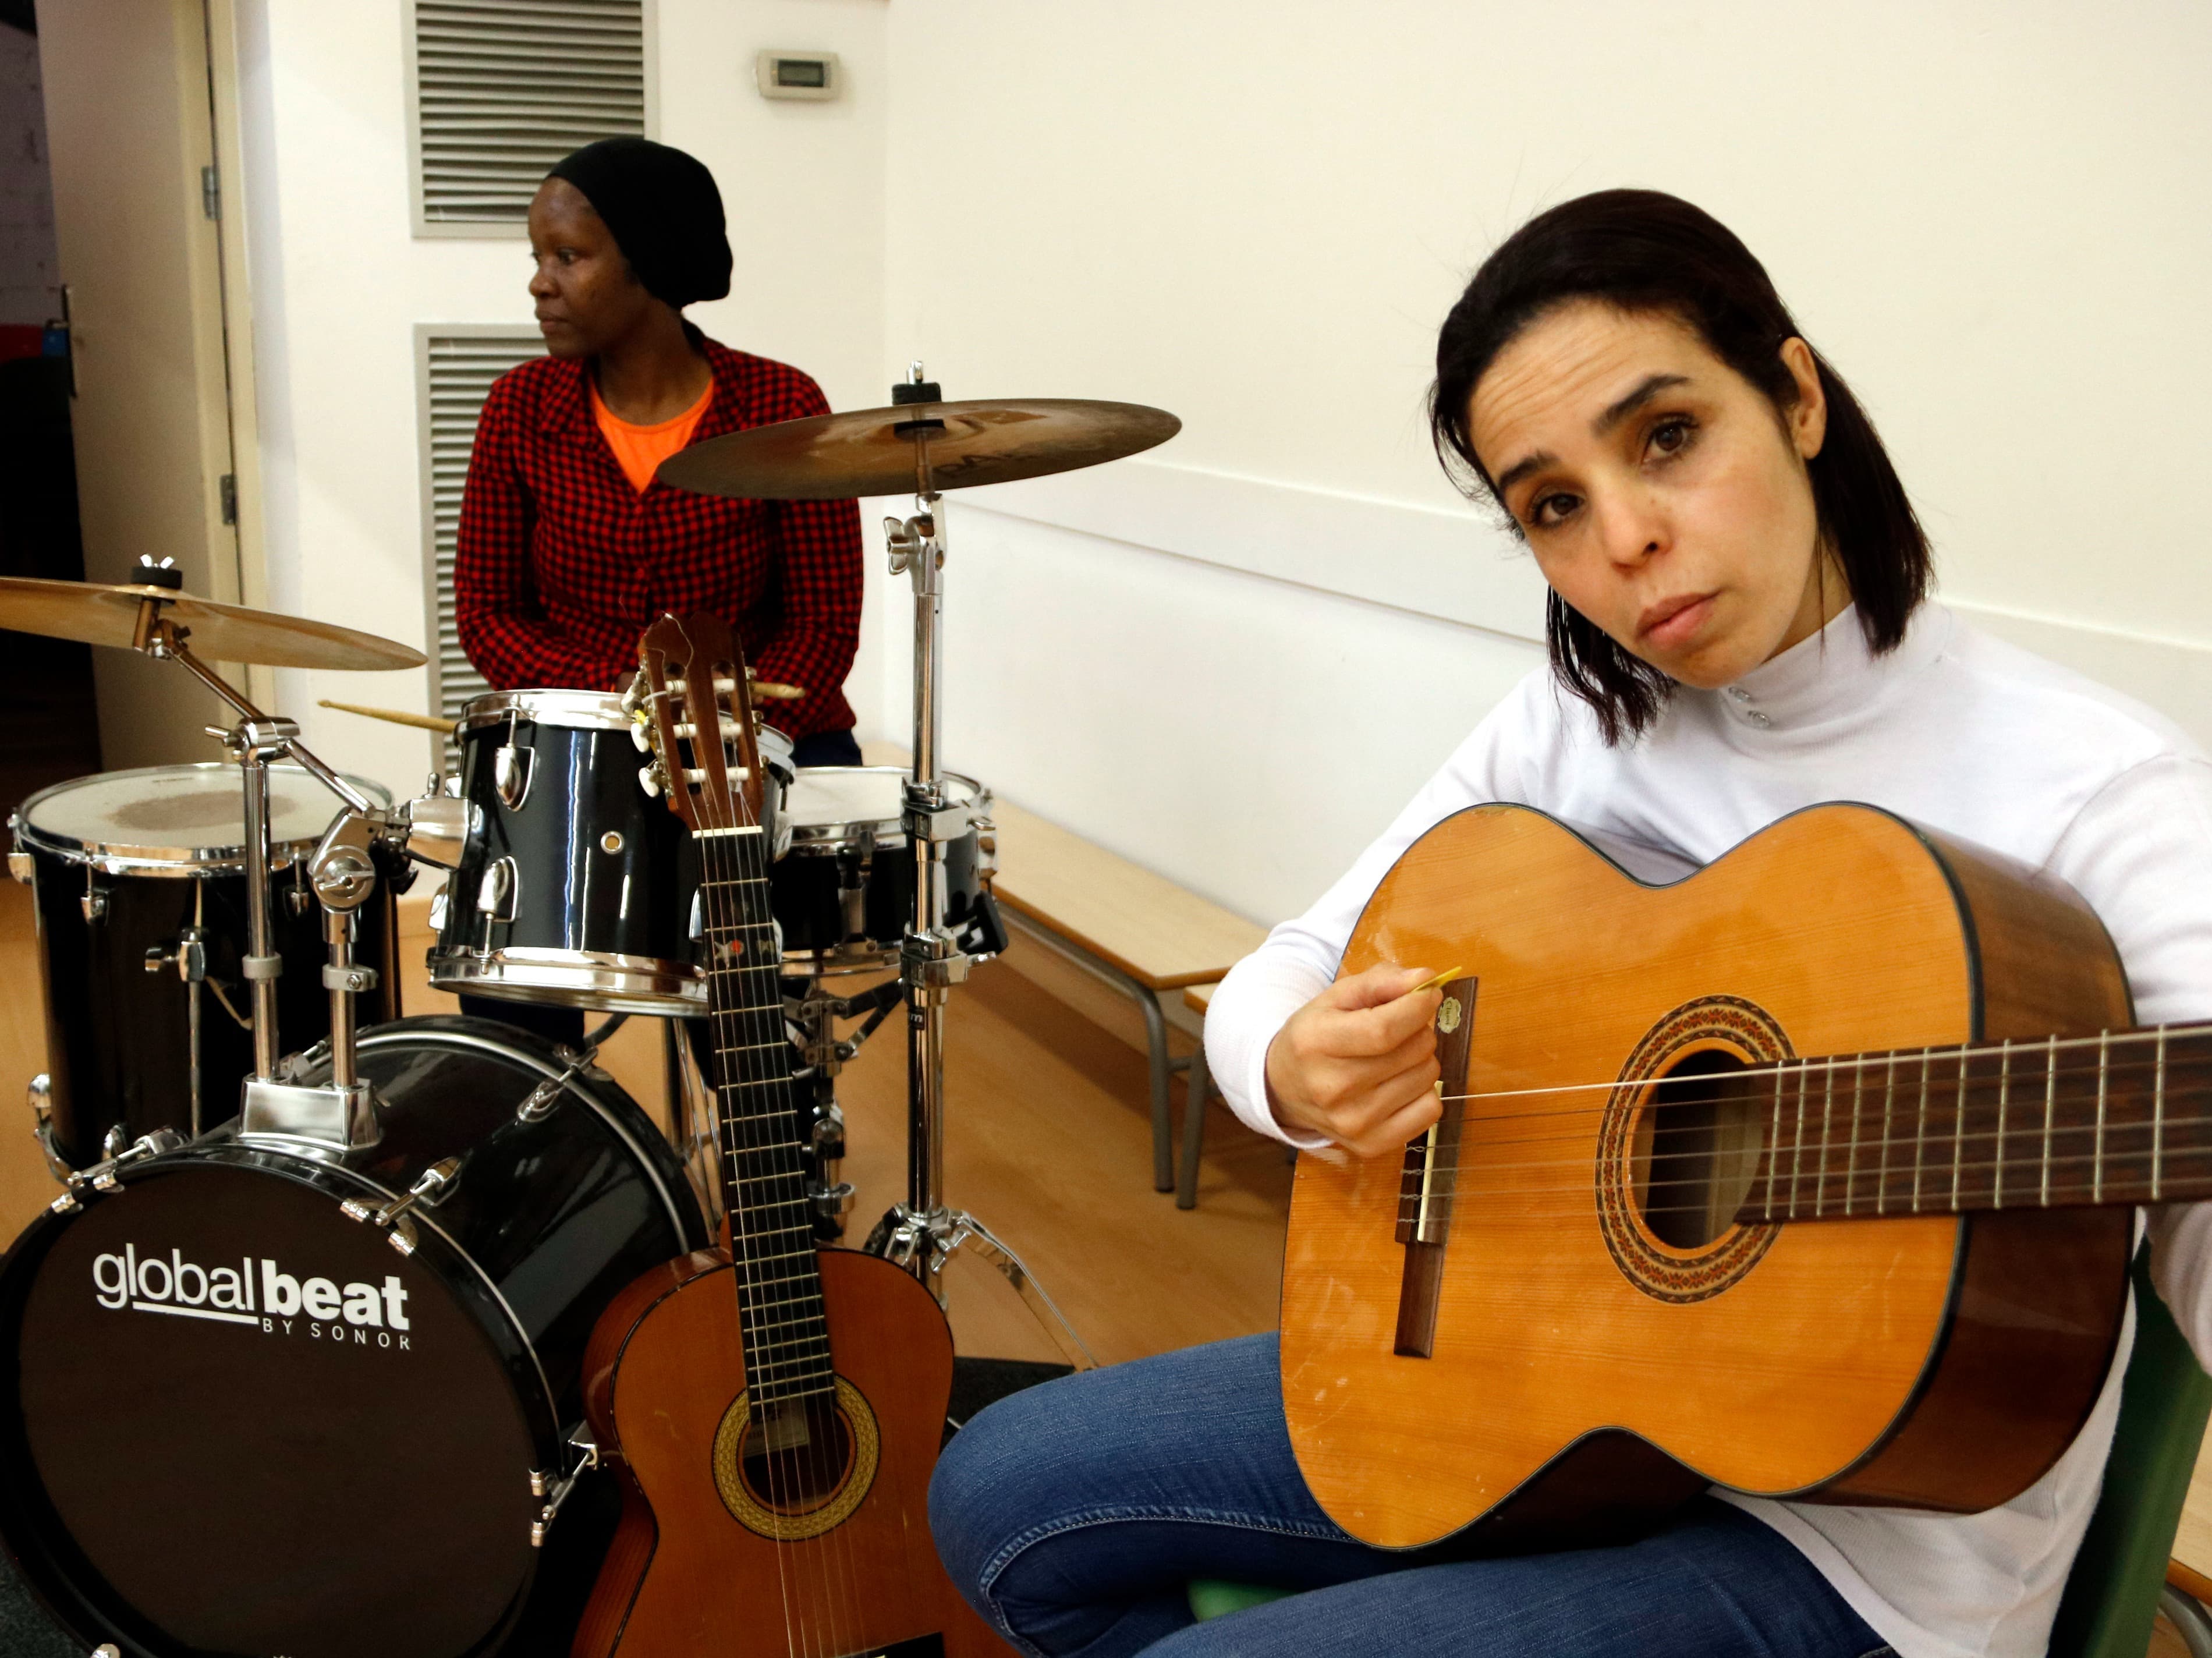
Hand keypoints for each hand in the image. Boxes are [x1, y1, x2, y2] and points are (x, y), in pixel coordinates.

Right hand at [1264, 965, 1443, 1157]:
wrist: (1284, 1088)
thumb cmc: (1316, 1037)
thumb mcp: (1336, 998)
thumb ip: (1380, 982)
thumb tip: (1426, 980)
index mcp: (1316, 1043)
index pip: (1384, 1029)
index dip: (1417, 1007)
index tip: (1429, 994)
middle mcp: (1330, 1088)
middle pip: (1412, 1051)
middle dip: (1418, 1029)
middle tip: (1400, 1029)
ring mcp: (1352, 1122)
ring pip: (1428, 1077)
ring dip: (1421, 1060)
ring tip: (1394, 1057)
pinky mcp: (1371, 1145)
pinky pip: (1431, 1109)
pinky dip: (1423, 1091)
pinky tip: (1398, 1085)